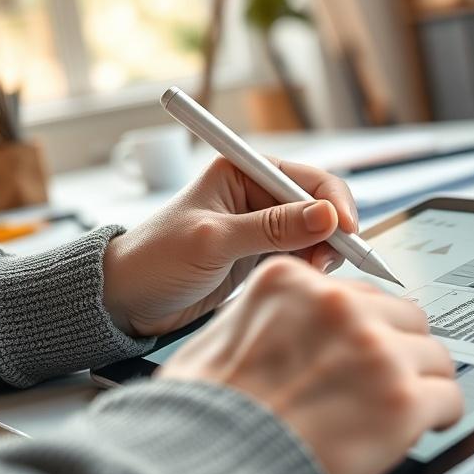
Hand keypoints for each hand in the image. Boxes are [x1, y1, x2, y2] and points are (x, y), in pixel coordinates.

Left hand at [103, 156, 357, 336]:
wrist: (126, 301)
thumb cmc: (156, 260)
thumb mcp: (214, 241)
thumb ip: (272, 229)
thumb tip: (327, 216)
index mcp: (242, 172)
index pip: (306, 179)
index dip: (333, 203)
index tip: (347, 231)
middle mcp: (257, 194)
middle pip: (319, 206)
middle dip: (332, 232)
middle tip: (330, 262)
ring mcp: (263, 225)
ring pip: (317, 234)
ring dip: (323, 253)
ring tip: (310, 274)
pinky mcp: (263, 253)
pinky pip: (304, 255)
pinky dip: (311, 267)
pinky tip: (301, 279)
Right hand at [157, 257, 463, 473]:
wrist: (203, 472)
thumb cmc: (201, 416)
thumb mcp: (222, 334)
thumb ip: (274, 316)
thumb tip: (300, 327)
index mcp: (293, 283)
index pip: (359, 293)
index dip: (365, 327)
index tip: (365, 348)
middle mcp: (340, 307)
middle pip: (405, 317)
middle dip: (398, 348)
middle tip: (386, 380)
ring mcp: (376, 351)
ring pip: (434, 355)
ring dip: (421, 381)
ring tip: (404, 408)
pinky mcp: (403, 399)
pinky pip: (449, 396)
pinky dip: (441, 414)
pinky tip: (427, 425)